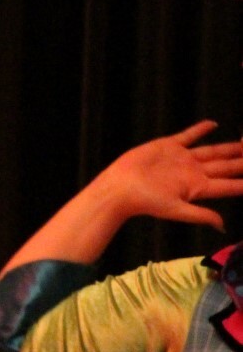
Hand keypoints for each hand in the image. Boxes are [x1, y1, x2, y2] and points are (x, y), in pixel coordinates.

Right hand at [92, 121, 242, 230]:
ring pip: (213, 151)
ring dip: (229, 147)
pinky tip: (213, 124)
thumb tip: (222, 226)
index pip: (229, 185)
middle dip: (242, 162)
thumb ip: (200, 215)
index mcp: (199, 188)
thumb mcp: (175, 210)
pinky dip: (201, 129)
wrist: (120, 187)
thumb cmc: (145, 201)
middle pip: (226, 166)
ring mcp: (183, 158)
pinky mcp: (169, 146)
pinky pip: (189, 136)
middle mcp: (194, 172)